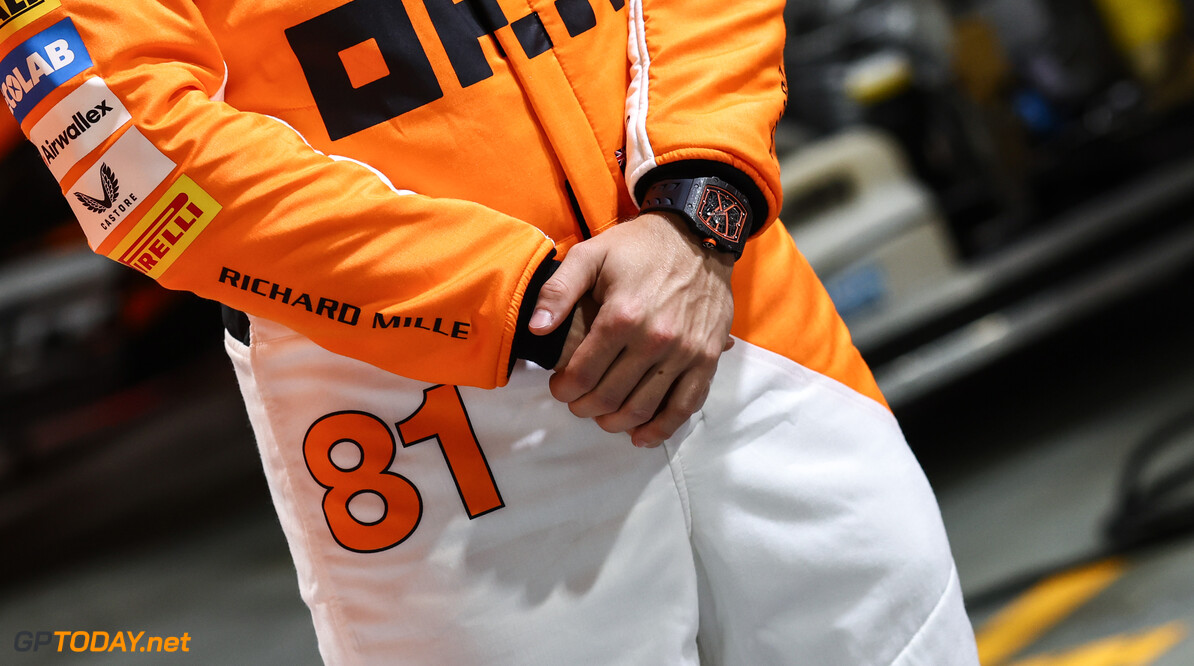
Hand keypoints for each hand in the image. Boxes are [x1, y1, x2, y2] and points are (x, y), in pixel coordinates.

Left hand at [530, 212, 734, 446]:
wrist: (698, 236)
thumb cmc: (639, 246)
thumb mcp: (591, 254)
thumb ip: (559, 290)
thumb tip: (537, 328)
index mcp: (622, 316)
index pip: (583, 373)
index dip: (564, 389)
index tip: (558, 388)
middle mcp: (655, 340)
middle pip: (610, 396)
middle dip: (585, 407)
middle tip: (577, 402)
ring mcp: (684, 353)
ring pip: (644, 408)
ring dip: (616, 422)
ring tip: (603, 417)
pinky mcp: (707, 358)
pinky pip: (685, 405)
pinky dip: (662, 428)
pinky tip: (642, 436)